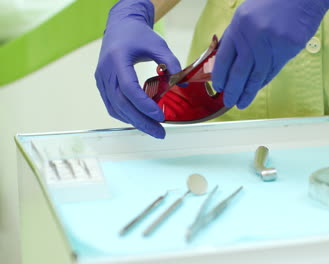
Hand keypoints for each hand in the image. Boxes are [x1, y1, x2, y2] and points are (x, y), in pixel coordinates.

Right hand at [95, 0, 181, 138]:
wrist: (120, 26)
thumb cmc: (138, 34)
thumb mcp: (158, 44)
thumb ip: (171, 62)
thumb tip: (184, 83)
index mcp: (117, 60)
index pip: (129, 89)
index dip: (144, 105)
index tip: (161, 117)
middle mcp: (105, 72)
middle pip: (121, 104)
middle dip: (141, 122)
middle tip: (160, 133)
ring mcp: (101, 79)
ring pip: (115, 108)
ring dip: (134, 122)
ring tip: (154, 130)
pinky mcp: (102, 84)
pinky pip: (112, 105)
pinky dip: (126, 115)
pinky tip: (141, 120)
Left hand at [212, 0, 328, 108]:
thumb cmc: (273, 3)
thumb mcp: (247, 14)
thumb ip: (237, 36)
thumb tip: (227, 62)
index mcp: (239, 25)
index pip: (224, 57)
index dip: (220, 75)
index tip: (219, 87)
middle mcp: (253, 35)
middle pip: (239, 71)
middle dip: (233, 90)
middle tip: (229, 102)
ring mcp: (271, 43)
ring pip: (257, 75)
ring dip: (248, 92)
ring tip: (242, 103)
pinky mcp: (288, 49)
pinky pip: (273, 71)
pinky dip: (263, 82)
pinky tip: (257, 90)